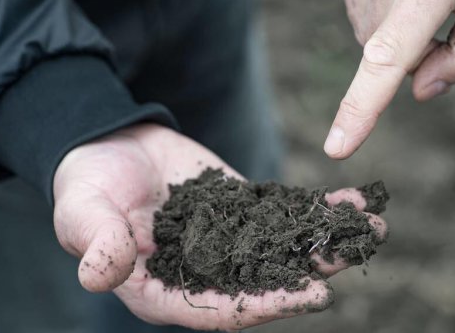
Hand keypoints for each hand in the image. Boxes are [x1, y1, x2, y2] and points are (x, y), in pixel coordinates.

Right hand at [53, 123, 386, 330]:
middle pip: (265, 283)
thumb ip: (96, 241)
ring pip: (283, 250)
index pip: (220, 309)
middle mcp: (204, 273)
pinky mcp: (243, 212)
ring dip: (325, 241)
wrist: (110, 145)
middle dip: (312, 273)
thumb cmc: (88, 182)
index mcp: (165, 289)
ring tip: (371, 228)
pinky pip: (283, 215)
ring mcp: (229, 242)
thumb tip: (99, 274)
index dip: (266, 306)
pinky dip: (315, 210)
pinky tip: (351, 202)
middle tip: (355, 255)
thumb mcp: (83, 211)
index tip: (312, 297)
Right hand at [325, 0, 454, 158]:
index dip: (361, 107)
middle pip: (394, 59)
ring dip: (403, 30)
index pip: (387, 60)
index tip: (336, 146)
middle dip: (422, 51)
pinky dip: (387, 13)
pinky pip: (365, 17)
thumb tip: (422, 91)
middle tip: (451, 9)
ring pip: (375, 40)